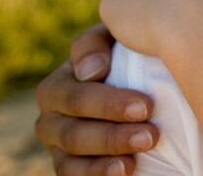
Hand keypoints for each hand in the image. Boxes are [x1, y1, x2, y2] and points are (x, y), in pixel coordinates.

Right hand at [35, 25, 158, 175]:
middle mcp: (51, 116)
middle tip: (151, 134)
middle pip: (74, 131)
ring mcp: (57, 144)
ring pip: (74, 154)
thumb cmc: (126, 57)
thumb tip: (91, 70)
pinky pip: (74, 174)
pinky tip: (127, 169)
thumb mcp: (115, 40)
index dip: (108, 102)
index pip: (75, 95)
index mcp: (58, 84)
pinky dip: (99, 173)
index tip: (146, 106)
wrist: (132, 88)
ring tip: (144, 149)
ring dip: (110, 153)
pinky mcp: (67, 165)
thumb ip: (98, 42)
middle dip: (113, 134)